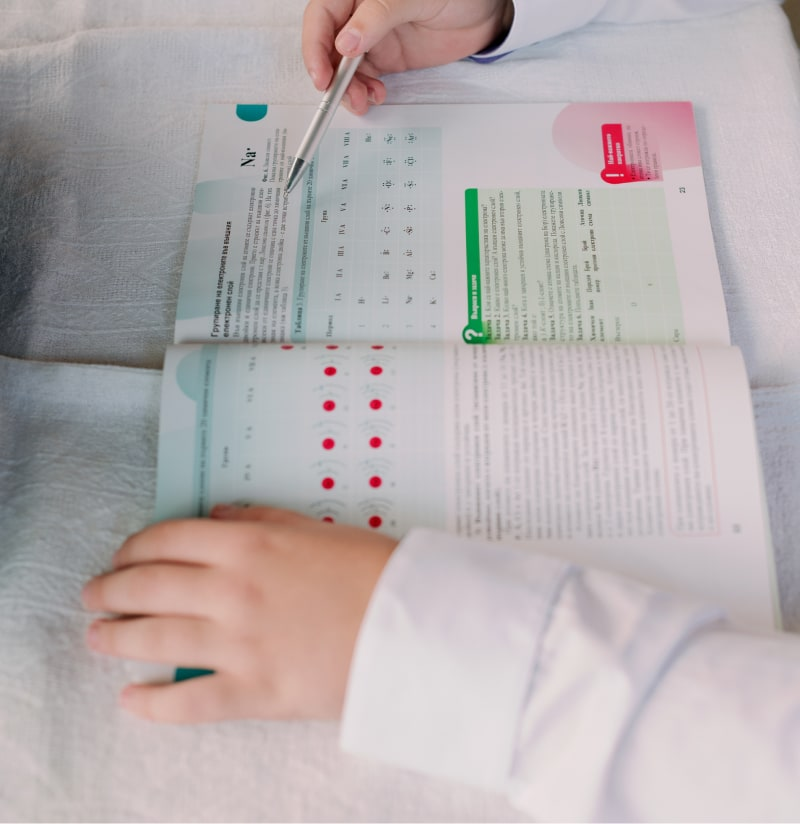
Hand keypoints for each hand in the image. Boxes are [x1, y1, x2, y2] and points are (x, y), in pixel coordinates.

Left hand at [82, 505, 396, 722]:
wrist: (413, 625)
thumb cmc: (372, 570)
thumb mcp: (317, 528)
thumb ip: (263, 516)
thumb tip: (217, 511)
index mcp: (248, 544)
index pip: (168, 540)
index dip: (134, 548)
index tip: (121, 556)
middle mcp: (231, 590)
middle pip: (148, 587)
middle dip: (110, 590)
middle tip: (93, 596)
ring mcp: (238, 644)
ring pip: (155, 639)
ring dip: (116, 638)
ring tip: (98, 638)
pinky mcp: (255, 692)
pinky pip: (189, 703)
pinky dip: (153, 704)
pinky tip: (131, 700)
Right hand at [302, 0, 513, 113]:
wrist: (487, 12)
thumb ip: (379, 16)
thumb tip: (346, 42)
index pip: (322, 16)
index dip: (315, 45)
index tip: (322, 74)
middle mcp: (360, 13)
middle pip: (328, 46)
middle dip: (331, 74)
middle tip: (342, 95)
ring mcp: (372, 37)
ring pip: (344, 68)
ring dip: (347, 89)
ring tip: (363, 100)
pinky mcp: (387, 59)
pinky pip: (365, 78)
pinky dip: (365, 92)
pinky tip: (375, 96)